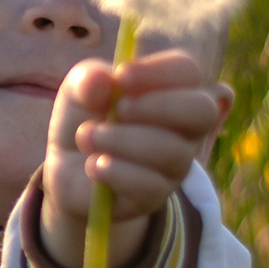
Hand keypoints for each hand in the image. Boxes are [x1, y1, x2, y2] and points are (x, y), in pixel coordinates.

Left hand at [39, 49, 228, 267]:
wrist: (67, 171)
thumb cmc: (86, 118)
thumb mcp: (78, 92)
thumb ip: (86, 80)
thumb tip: (100, 80)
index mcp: (172, 90)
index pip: (187, 72)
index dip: (158, 71)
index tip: (121, 76)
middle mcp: (184, 128)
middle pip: (201, 111)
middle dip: (157, 105)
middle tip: (118, 109)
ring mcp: (174, 165)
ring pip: (172, 151)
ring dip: (122, 140)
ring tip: (86, 136)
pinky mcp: (155, 196)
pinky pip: (150, 185)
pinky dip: (117, 172)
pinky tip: (93, 164)